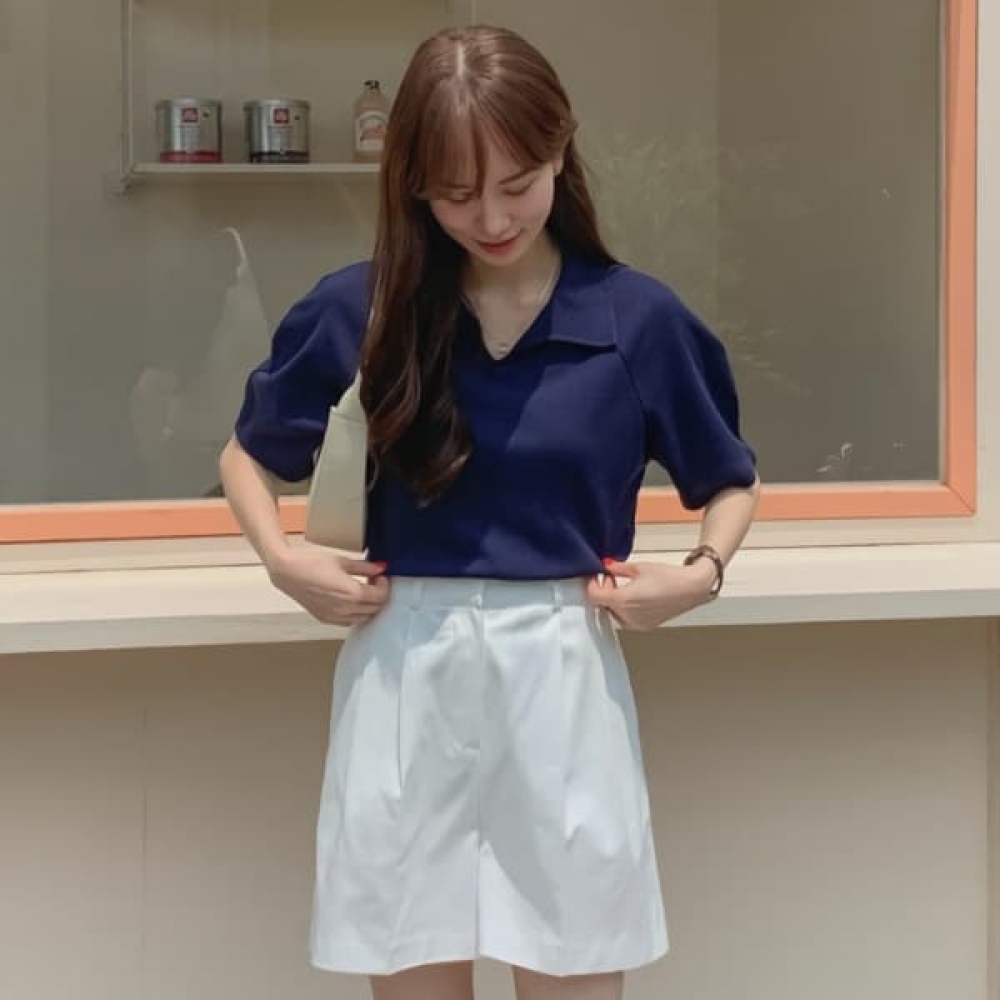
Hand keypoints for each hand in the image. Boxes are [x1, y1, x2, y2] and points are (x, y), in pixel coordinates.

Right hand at [267, 545, 389, 626]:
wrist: (287, 571)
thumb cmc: (311, 563)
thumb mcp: (342, 561)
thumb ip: (365, 567)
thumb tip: (381, 567)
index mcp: (352, 594)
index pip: (381, 596)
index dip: (384, 585)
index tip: (379, 575)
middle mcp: (345, 609)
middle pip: (375, 608)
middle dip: (378, 595)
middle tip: (372, 581)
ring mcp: (335, 617)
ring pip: (364, 618)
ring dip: (369, 606)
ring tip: (361, 590)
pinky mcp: (325, 619)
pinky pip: (349, 621)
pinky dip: (356, 613)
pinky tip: (350, 600)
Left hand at [587, 559, 716, 630]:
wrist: (691, 588)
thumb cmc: (669, 577)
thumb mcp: (638, 568)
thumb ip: (617, 568)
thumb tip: (606, 566)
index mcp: (622, 601)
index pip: (594, 596)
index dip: (592, 584)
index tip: (596, 576)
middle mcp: (627, 616)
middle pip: (603, 605)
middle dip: (604, 591)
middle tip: (611, 578)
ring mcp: (636, 624)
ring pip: (613, 613)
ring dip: (613, 600)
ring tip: (624, 586)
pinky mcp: (645, 626)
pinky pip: (626, 619)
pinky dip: (624, 608)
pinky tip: (634, 596)